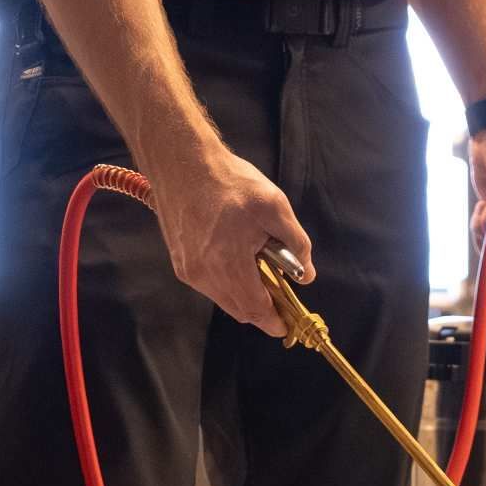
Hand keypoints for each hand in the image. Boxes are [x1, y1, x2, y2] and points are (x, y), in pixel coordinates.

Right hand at [147, 141, 312, 336]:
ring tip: (257, 267)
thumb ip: (297, 244)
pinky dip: (226, 282)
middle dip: (262, 309)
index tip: (287, 324)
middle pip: (240, 310)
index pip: (256, 310)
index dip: (275, 321)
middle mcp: (204, 274)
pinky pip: (209, 285)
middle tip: (279, 296)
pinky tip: (234, 258)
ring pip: (223, 298)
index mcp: (229, 264)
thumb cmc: (229, 181)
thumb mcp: (275, 206)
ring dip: (243, 293)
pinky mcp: (180, 262)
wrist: (181, 161)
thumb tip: (306, 275)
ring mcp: (189, 269)